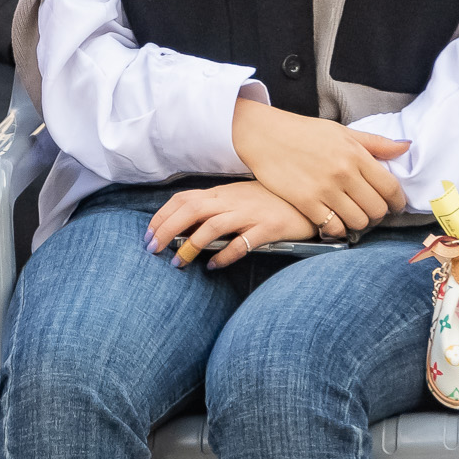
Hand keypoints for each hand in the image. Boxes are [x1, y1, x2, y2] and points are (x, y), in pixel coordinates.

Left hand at [147, 182, 315, 268]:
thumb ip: (215, 209)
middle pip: (190, 210)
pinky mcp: (268, 228)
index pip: (183, 199)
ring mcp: (250, 213)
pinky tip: (213, 266)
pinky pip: (242, 243)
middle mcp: (232, 200)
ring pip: (211, 226)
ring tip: (178, 264)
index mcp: (222, 193)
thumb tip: (184, 229)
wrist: (310, 200)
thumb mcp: (239, 200)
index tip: (148, 234)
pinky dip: (224, 255)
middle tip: (152, 250)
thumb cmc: (270, 202)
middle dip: (166, 229)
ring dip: (190, 245)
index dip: (162, 216)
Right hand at [231, 98, 409, 234]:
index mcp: (355, 154)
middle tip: (371, 212)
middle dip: (378, 215)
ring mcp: (324, 189)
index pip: (390, 187)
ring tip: (353, 217)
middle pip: (377, 209)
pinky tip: (334, 220)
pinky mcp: (305, 201)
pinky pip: (333, 227)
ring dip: (359, 223)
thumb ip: (375, 142)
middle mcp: (343, 172)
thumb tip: (406, 147)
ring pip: (358, 221)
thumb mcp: (342, 131)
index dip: (397, 202)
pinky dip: (338, 229)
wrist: (264, 135)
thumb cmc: (304, 132)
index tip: (394, 205)